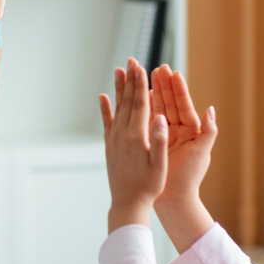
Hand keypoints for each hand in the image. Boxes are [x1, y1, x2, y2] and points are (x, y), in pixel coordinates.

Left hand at [99, 58, 168, 231]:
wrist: (128, 203)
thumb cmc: (149, 186)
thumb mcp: (159, 166)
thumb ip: (159, 141)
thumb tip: (161, 118)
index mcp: (136, 137)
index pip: (140, 104)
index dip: (140, 84)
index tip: (141, 66)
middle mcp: (121, 135)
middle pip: (127, 101)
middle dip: (130, 79)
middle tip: (131, 59)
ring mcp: (113, 139)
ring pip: (117, 108)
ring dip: (118, 88)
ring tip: (119, 70)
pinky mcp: (109, 146)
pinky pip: (107, 122)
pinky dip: (105, 108)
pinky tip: (103, 97)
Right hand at [149, 64, 216, 205]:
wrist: (174, 198)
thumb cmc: (190, 178)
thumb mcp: (202, 154)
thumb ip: (208, 132)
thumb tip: (211, 110)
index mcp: (191, 130)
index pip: (184, 105)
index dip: (178, 90)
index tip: (173, 74)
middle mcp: (177, 129)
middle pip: (169, 102)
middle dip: (164, 84)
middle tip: (158, 67)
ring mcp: (163, 134)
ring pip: (156, 108)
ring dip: (151, 91)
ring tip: (144, 75)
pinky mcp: (152, 140)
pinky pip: (145, 120)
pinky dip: (141, 107)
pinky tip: (134, 96)